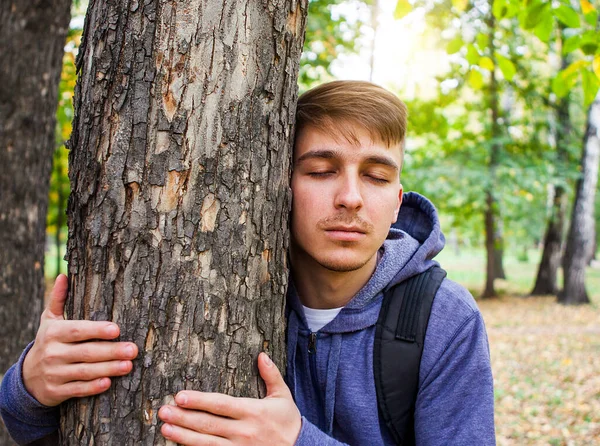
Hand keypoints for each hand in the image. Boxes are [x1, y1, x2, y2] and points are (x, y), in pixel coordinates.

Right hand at [22, 274, 138, 405]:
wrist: (27, 377)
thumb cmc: (49, 342)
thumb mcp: (49, 320)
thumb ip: (58, 299)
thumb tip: (63, 276)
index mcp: (53, 333)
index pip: (77, 330)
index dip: (97, 330)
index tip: (117, 329)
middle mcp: (52, 353)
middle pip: (86, 352)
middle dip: (111, 351)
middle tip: (133, 349)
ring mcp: (53, 374)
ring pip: (84, 372)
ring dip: (108, 369)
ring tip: (128, 365)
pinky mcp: (55, 392)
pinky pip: (77, 390)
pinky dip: (92, 387)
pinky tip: (108, 383)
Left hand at [158, 352, 300, 444]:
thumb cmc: (289, 422)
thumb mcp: (283, 396)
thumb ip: (271, 375)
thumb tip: (261, 354)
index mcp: (253, 411)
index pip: (221, 405)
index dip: (200, 401)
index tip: (180, 396)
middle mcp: (244, 431)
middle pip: (208, 424)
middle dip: (184, 417)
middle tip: (163, 411)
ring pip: (206, 443)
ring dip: (184, 436)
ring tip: (165, 428)